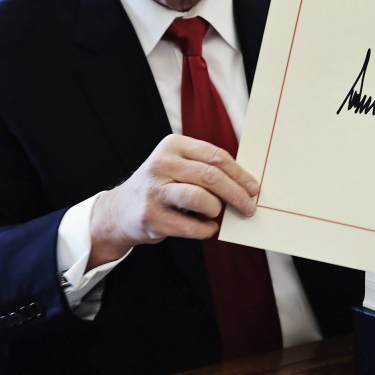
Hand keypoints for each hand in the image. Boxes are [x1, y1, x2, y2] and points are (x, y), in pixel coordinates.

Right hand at [88, 134, 258, 267]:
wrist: (120, 211)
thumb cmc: (161, 186)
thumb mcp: (178, 166)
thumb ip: (206, 168)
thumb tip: (245, 184)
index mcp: (173, 145)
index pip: (216, 156)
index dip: (239, 173)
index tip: (254, 188)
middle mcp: (161, 164)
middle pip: (211, 176)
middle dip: (236, 194)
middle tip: (249, 207)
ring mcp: (154, 191)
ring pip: (201, 198)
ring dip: (217, 209)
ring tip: (217, 214)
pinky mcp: (151, 217)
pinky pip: (191, 226)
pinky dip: (205, 229)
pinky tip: (207, 228)